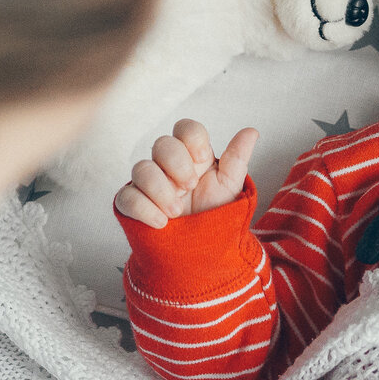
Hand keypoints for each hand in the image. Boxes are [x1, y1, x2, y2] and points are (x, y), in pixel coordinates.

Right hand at [115, 120, 258, 228]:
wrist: (199, 250)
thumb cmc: (212, 216)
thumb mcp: (229, 188)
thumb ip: (237, 159)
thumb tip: (251, 132)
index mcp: (192, 157)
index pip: (185, 129)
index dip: (191, 139)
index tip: (202, 159)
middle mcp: (167, 166)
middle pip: (161, 144)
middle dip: (176, 165)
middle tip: (190, 187)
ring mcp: (147, 184)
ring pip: (140, 169)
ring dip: (160, 190)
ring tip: (176, 212)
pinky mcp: (131, 204)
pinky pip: (127, 197)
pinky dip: (144, 209)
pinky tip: (162, 223)